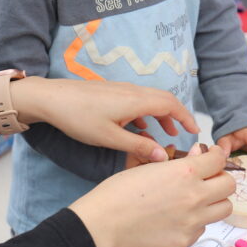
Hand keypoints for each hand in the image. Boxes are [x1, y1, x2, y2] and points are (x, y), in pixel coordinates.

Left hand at [14, 78, 199, 162]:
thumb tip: (162, 156)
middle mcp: (132, 91)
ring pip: (149, 100)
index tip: (195, 131)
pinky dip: (145, 113)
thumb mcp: (109, 138)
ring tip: (165, 133)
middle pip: (163, 99)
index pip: (170, 104)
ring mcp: (120, 90)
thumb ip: (138, 146)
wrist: (51, 98)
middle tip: (184, 133)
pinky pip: (136, 101)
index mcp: (136, 100)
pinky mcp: (111, 92)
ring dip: (160, 115)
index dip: (186, 117)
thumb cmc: (79, 117)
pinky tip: (139, 128)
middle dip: (176, 116)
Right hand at [70, 143, 234, 246]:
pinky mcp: (185, 241)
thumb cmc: (118, 192)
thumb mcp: (148, 167)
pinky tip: (179, 216)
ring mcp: (192, 222)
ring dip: (214, 200)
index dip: (217, 155)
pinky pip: (202, 228)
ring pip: (223, 209)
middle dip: (220, 178)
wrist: (104, 224)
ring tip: (197, 198)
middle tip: (208, 177)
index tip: (213, 155)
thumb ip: (178, 161)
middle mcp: (194, 197)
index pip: (218, 160)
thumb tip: (198, 154)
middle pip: (229, 185)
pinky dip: (197, 220)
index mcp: (185, 173)